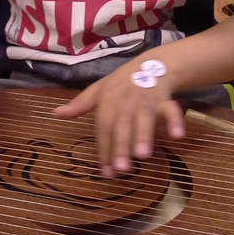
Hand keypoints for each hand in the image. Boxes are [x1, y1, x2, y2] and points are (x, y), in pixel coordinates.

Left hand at [53, 63, 184, 176]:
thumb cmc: (122, 82)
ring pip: (145, 117)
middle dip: (122, 146)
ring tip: (142, 156)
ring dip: (144, 135)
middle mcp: (126, 99)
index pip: (103, 125)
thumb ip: (80, 104)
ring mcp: (146, 99)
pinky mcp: (165, 99)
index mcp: (108, 98)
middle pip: (122, 124)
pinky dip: (175, 121)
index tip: (104, 171)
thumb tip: (56, 114)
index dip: (104, 148)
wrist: (153, 63)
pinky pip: (171, 109)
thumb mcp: (100, 89)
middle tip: (122, 169)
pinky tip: (177, 136)